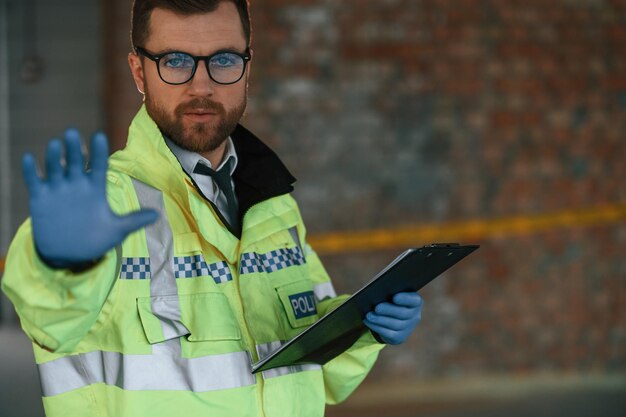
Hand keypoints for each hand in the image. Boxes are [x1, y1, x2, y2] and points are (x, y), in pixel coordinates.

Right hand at [22, 128, 157, 267]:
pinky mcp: (41, 198)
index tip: (99, 136)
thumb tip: (157, 215)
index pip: (99, 166)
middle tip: (73, 133)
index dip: (99, 152)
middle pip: (76, 162)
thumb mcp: (116, 231)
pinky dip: (31, 171)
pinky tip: (29, 159)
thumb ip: (134, 221)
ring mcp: (58, 189)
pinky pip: (35, 182)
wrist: (69, 254)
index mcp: (95, 188)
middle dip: (74, 149)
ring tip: (55, 143)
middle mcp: (76, 184)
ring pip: (55, 168)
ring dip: (54, 157)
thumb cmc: (95, 239)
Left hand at [363, 292, 422, 344]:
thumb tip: (376, 292)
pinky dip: (376, 327)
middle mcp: (415, 315)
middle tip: (377, 307)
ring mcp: (408, 328)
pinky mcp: (399, 337)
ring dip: (380, 320)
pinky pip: (388, 333)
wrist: (391, 317)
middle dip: (389, 310)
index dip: (405, 299)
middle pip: (403, 313)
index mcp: (415, 301)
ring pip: (395, 325)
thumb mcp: (391, 293)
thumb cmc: (389, 299)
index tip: (394, 297)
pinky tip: (368, 321)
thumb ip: (388, 291)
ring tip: (369, 315)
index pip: (414, 300)